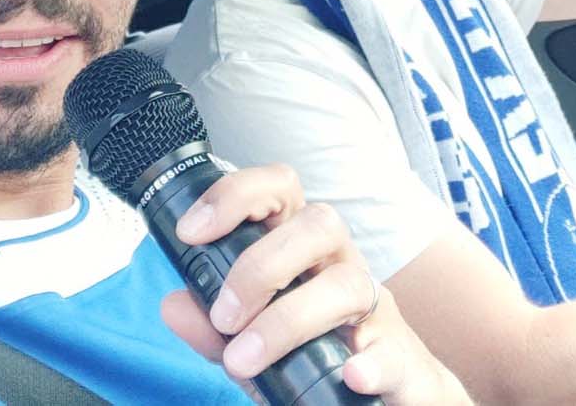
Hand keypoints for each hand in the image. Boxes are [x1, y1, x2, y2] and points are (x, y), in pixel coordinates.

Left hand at [159, 164, 470, 404]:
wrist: (388, 400)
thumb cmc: (317, 358)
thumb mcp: (253, 343)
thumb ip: (212, 330)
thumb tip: (174, 306)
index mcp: (304, 252)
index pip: (280, 191)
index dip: (236, 195)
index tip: (192, 232)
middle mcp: (341, 267)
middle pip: (320, 224)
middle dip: (261, 266)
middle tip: (224, 318)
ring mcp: (375, 311)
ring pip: (349, 282)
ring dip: (291, 318)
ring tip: (245, 359)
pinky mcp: (402, 361)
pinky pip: (394, 351)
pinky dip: (372, 362)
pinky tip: (351, 374)